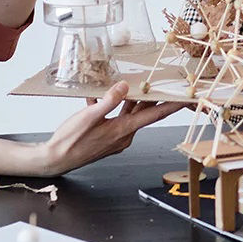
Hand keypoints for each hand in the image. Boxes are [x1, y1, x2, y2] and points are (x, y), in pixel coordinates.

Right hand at [36, 82, 183, 175]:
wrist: (54, 159)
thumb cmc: (70, 141)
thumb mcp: (89, 116)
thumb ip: (109, 100)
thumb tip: (124, 86)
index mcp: (123, 130)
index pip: (155, 115)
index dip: (172, 105)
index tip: (187, 98)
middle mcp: (123, 135)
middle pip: (142, 112)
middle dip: (151, 97)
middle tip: (162, 82)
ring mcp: (115, 138)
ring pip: (128, 114)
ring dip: (129, 100)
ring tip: (133, 84)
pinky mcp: (105, 138)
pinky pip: (114, 118)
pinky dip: (110, 107)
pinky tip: (99, 97)